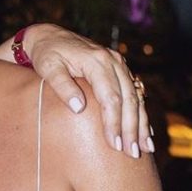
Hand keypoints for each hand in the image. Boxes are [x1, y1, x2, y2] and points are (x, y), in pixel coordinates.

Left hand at [0, 24, 151, 155]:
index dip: (114, 122)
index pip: (110, 97)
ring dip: (141, 124)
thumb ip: (62, 86)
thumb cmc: (46, 54)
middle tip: (132, 153)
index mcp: (97, 61)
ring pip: (136, 97)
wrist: (50, 37)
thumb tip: (79, 108)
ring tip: (145, 149)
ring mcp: (119, 64)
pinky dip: (140, 113)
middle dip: (131, 128)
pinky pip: (135, 93)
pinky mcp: (120, 70)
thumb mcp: (48, 67)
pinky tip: (145, 132)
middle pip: (129, 99)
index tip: (114, 144)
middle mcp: (113, 61)